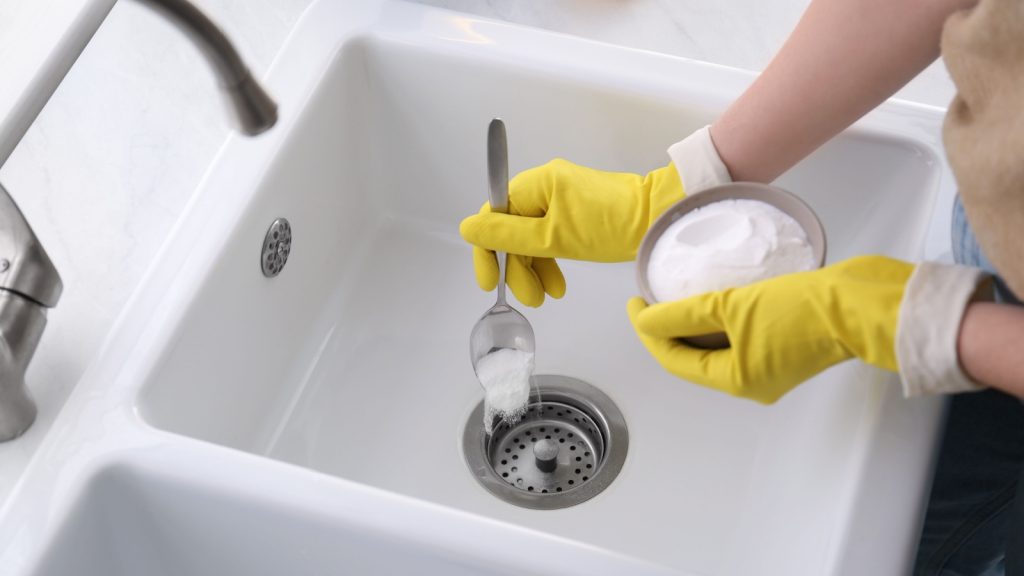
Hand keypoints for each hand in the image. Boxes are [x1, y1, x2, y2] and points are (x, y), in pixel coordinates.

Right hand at [459, 127, 730, 306]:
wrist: (658, 219)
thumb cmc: (609, 226)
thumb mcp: (553, 238)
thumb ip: (507, 235)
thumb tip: (467, 228)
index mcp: (534, 184)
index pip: (493, 216)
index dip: (487, 251)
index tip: (490, 282)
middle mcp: (544, 186)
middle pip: (512, 230)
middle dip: (517, 267)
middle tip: (530, 299)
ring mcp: (561, 198)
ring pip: (532, 238)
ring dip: (534, 269)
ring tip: (547, 297)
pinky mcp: (576, 212)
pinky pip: (550, 237)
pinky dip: (551, 261)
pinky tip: (557, 284)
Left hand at [627, 256, 913, 403]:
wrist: (861, 303)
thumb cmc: (802, 309)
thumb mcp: (732, 306)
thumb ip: (683, 314)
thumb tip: (646, 320)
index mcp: (737, 380)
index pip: (676, 361)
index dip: (649, 332)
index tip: (634, 303)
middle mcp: (752, 382)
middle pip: (694, 359)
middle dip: (668, 332)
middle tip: (649, 301)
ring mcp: (771, 368)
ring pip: (716, 350)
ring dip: (693, 327)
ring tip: (674, 298)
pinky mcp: (787, 349)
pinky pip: (739, 341)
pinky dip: (720, 324)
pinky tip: (712, 300)